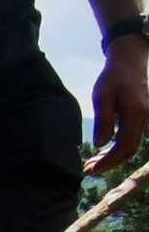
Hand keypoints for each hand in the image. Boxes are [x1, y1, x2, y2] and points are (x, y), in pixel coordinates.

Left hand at [87, 37, 148, 173]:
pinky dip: (118, 149)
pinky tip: (103, 152)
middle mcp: (145, 118)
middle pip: (130, 150)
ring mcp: (146, 118)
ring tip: (92, 163)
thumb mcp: (102, 96)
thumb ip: (103, 120)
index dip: (108, 162)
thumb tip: (100, 144)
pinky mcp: (143, 118)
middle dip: (109, 163)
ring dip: (113, 158)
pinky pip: (133, 139)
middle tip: (88, 170)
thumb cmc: (113, 77)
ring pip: (132, 146)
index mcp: (136, 113)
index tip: (91, 170)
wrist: (130, 62)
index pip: (124, 147)